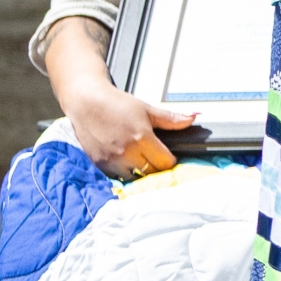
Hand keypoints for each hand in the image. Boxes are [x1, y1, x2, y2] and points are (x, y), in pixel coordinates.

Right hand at [65, 81, 195, 178]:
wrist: (87, 103)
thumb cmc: (116, 104)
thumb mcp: (147, 109)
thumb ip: (170, 118)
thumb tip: (193, 117)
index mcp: (141, 138)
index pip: (165, 163)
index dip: (170, 160)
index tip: (169, 156)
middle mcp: (126, 152)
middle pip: (151, 172)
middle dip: (156, 166)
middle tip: (155, 158)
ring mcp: (111, 160)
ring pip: (134, 177)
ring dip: (140, 171)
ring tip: (140, 160)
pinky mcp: (99, 164)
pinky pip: (117, 177)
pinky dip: (124, 172)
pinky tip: (126, 161)